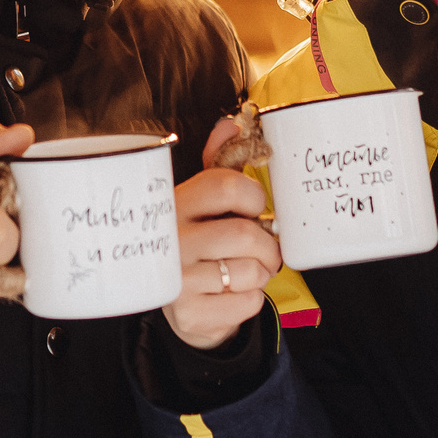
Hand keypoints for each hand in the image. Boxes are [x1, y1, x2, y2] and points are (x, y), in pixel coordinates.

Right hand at [163, 114, 282, 350]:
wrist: (181, 303)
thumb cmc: (199, 243)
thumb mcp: (202, 201)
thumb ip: (220, 164)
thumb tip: (231, 124)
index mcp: (176, 204)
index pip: (226, 187)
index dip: (253, 196)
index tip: (251, 206)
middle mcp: (171, 241)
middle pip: (245, 234)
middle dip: (266, 246)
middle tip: (261, 250)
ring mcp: (177, 280)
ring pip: (250, 272)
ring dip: (260, 274)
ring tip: (244, 272)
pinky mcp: (189, 313)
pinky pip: (247, 303)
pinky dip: (251, 300)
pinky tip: (231, 295)